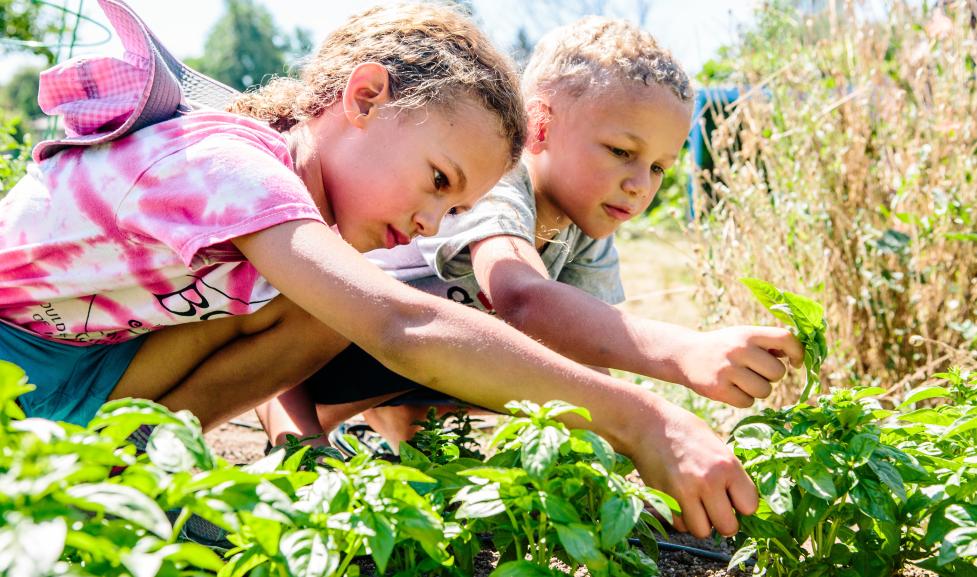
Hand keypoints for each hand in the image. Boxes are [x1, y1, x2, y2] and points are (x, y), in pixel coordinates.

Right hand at [629, 399, 757, 537]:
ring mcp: (683, 493)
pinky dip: (681, 518)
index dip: (743, 504)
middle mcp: (707, 482)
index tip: (733, 497)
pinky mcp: (663, 499)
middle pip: (728, 527)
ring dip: (701, 522)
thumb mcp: (718, 446)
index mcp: (727, 466)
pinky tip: (680, 500)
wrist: (648, 425)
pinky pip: (680, 525)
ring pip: (702, 532)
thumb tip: (742, 503)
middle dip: (723, 521)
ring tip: (696, 503)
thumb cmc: (686, 432)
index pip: (750, 506)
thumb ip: (731, 475)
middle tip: (716, 507)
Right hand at [676, 326, 803, 407]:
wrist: (685, 355)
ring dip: (758, 390)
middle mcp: (738, 349)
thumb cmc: (723, 347)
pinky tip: (731, 388)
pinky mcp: (719, 389)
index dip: (798, 353)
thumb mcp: (742, 336)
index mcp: (748, 334)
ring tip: (744, 381)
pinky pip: (747, 402)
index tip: (795, 363)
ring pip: (765, 391)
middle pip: (778, 372)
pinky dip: (743, 399)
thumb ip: (768, 344)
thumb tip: (796, 356)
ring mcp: (727, 370)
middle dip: (772, 376)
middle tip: (757, 373)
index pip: (786, 338)